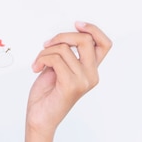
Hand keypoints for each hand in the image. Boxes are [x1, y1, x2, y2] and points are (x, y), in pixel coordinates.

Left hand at [24, 22, 111, 141]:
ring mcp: (83, 80)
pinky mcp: (71, 85)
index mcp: (91, 69)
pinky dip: (41, 59)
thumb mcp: (60, 67)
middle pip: (85, 40)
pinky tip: (37, 67)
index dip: (93, 29)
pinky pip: (55, 59)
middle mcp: (91, 75)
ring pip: (64, 48)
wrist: (40, 117)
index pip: (104, 44)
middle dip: (62, 36)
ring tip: (39, 61)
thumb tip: (64, 35)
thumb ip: (67, 54)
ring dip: (45, 51)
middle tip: (48, 44)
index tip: (77, 24)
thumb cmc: (48, 93)